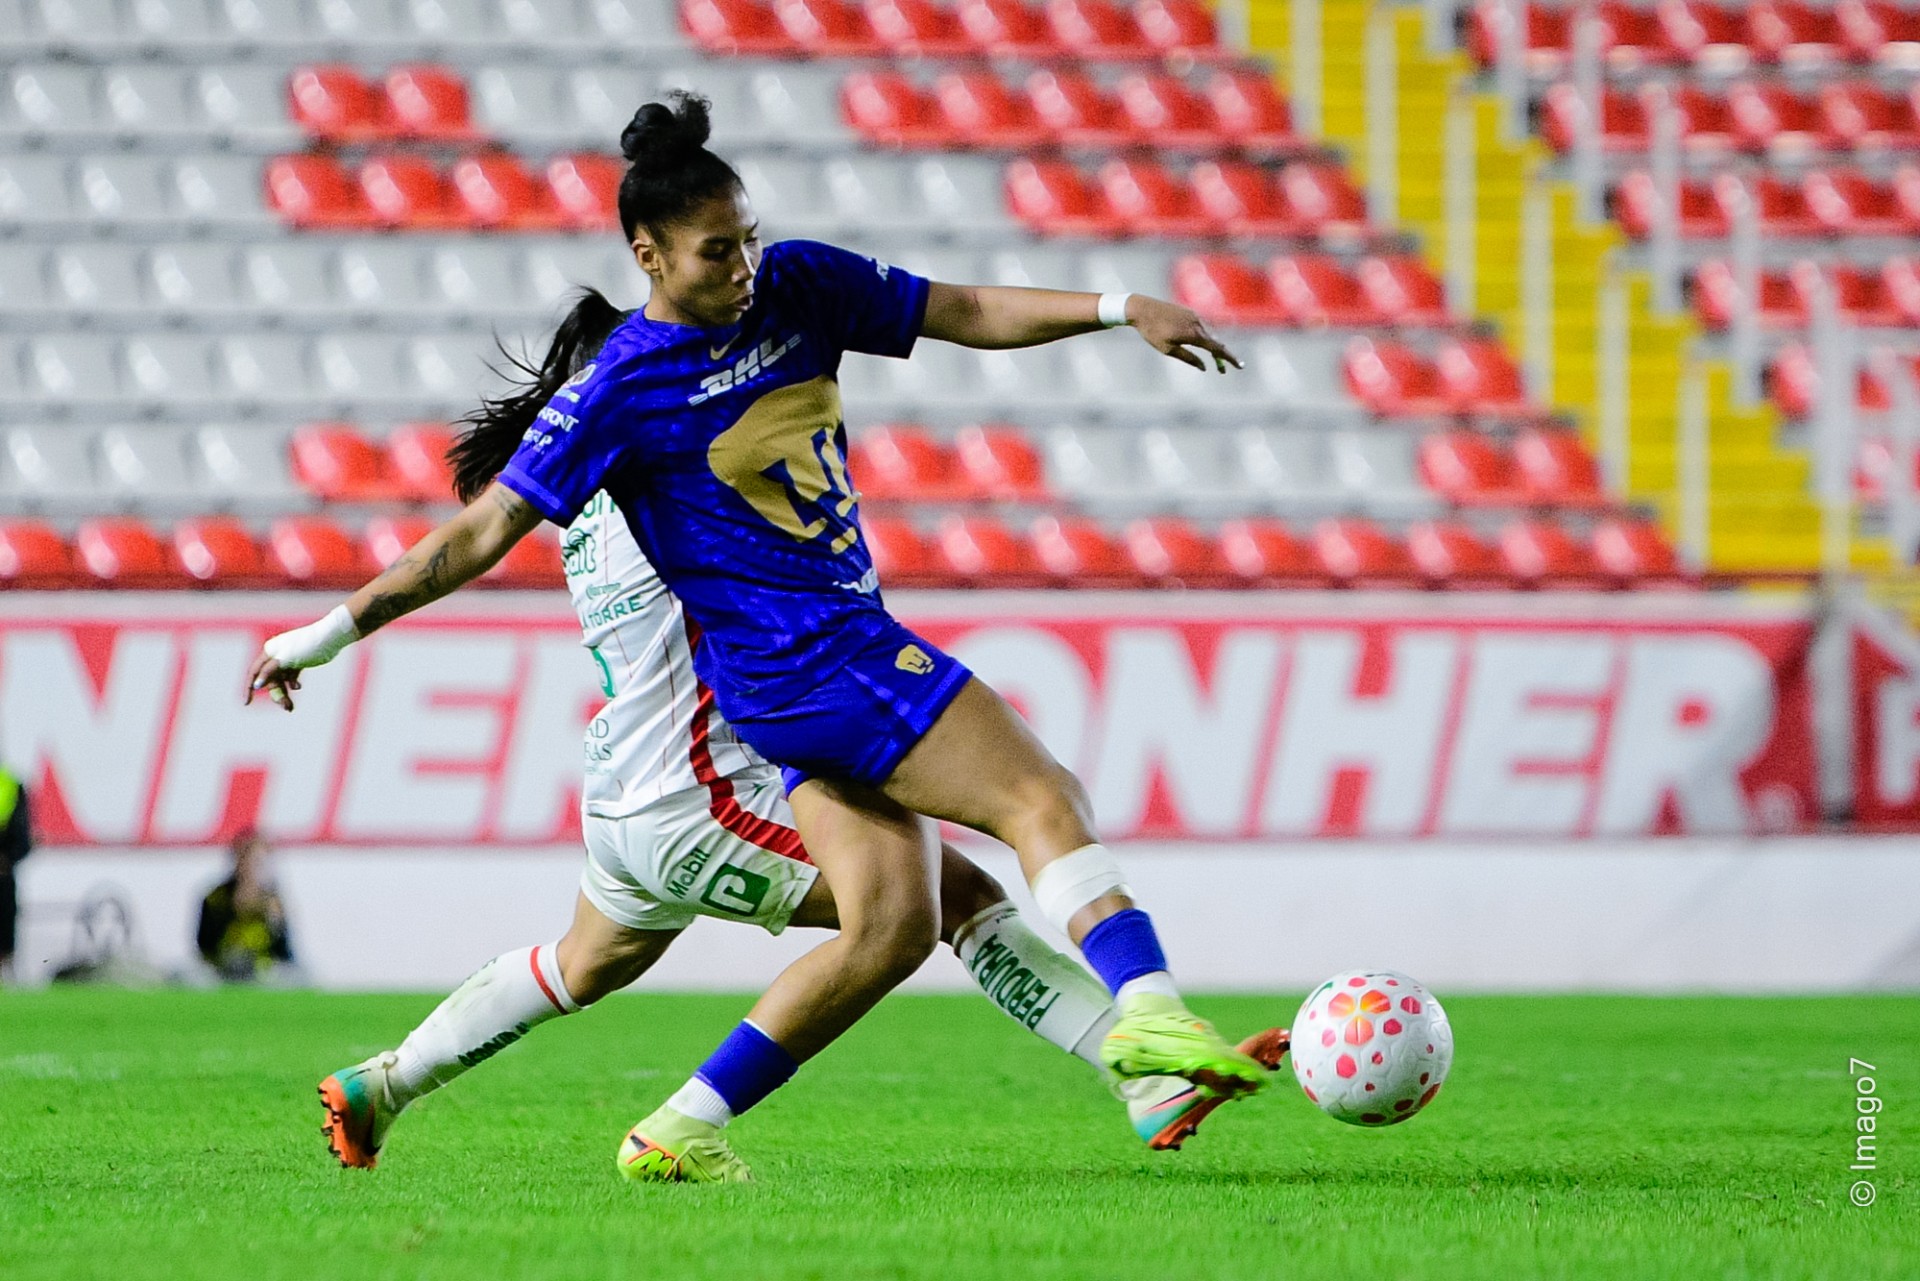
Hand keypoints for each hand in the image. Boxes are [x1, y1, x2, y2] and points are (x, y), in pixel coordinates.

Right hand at [244, 606, 357, 711]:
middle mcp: (275, 655)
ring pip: (280, 680)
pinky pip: (290, 677)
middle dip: (276, 694)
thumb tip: (256, 684)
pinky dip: (292, 684)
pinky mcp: (298, 662)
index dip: (248, 688)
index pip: (254, 672)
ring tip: (290, 707)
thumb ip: (269, 671)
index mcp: (269, 651)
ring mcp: (287, 659)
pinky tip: (297, 686)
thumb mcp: (286, 660)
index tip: (247, 703)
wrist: (330, 638)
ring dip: (284, 693)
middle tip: (286, 707)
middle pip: (269, 679)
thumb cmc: (307, 646)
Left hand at [1125, 296, 1242, 373]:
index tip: (1240, 366)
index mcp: (1194, 334)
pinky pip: (1202, 326)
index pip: (1217, 349)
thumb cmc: (1152, 332)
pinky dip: (1206, 337)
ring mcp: (1194, 316)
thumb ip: (1188, 358)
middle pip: (1215, 342)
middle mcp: (1198, 323)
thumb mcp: (1168, 350)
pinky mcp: (1188, 312)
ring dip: (1213, 347)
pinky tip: (1204, 342)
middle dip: (1221, 357)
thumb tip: (1204, 366)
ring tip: (1214, 359)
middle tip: (1222, 371)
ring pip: (1209, 334)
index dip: (1229, 358)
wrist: (1141, 309)